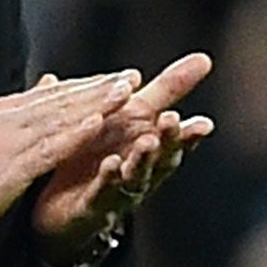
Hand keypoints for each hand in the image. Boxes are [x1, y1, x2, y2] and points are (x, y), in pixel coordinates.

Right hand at [0, 72, 135, 242]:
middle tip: (131, 76)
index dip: (84, 85)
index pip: (50, 94)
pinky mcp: (10, 166)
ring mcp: (7, 141)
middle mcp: (5, 119)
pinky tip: (98, 124)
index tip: (114, 78)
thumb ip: (9, 123)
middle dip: (98, 86)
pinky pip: (49, 147)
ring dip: (95, 102)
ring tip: (126, 92)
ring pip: (60, 117)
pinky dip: (75, 133)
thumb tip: (28, 109)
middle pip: (60, 99)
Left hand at [30, 52, 213, 260]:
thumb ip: (163, 91)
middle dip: (169, 140)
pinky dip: (108, 179)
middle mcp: (139, 171)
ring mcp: (117, 190)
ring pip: (136, 176)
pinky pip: (101, 192)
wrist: (62, 207)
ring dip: (142, 159)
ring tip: (147, 141)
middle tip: (174, 121)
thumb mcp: (133, 116)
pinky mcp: (91, 205)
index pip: (173, 139)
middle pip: (160, 157)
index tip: (204, 124)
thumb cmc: (102, 156)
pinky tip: (111, 164)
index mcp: (145, 146)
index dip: (189, 133)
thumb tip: (202, 59)